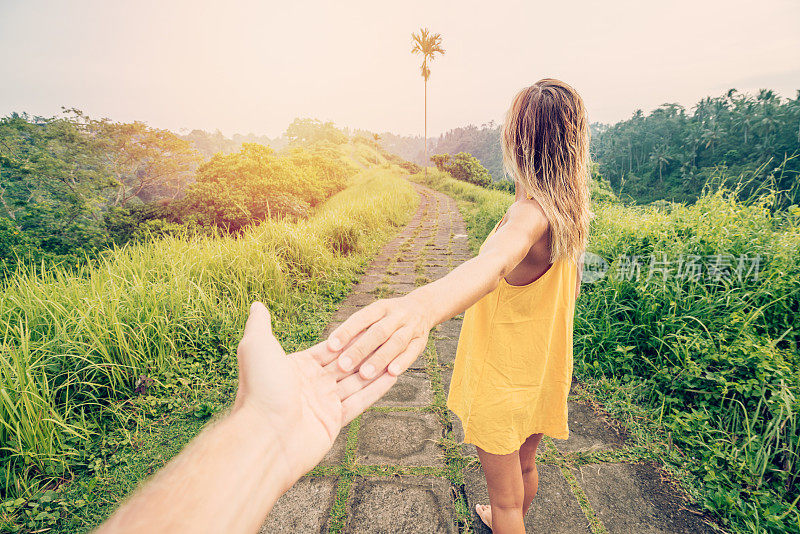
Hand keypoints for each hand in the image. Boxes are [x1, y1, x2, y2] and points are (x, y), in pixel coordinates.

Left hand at [233, 301, 397, 483]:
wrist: (264, 436)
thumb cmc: (260, 389)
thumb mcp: (257, 347)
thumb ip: (260, 324)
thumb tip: (256, 304)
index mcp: (297, 367)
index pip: (328, 348)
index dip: (348, 338)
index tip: (369, 324)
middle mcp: (311, 385)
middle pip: (344, 364)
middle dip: (366, 352)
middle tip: (389, 336)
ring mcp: (323, 404)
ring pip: (356, 381)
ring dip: (375, 367)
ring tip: (397, 352)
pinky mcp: (335, 422)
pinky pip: (360, 401)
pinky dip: (377, 389)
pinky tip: (393, 375)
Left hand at [326, 295, 431, 379]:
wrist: (424, 307)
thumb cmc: (387, 319)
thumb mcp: (374, 315)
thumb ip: (357, 330)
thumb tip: (329, 348)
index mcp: (381, 307)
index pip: (361, 318)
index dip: (346, 331)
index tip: (331, 346)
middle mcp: (397, 315)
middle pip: (378, 332)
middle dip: (360, 349)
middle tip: (343, 365)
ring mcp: (411, 328)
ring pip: (396, 343)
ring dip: (380, 359)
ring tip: (365, 374)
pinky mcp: (421, 342)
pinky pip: (412, 353)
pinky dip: (403, 363)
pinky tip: (391, 373)